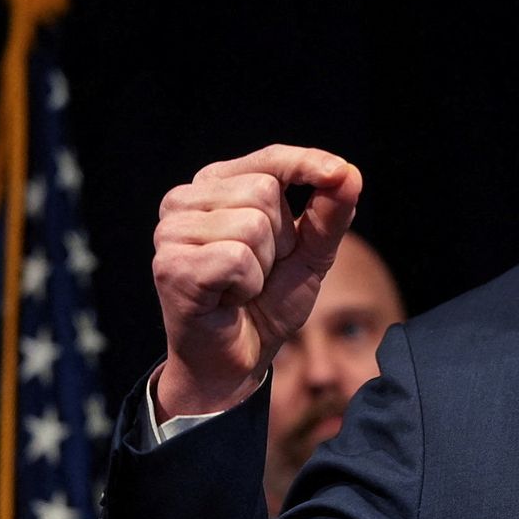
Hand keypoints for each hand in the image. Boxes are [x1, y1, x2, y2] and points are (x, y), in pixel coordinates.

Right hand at [150, 144, 361, 418]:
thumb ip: (329, 213)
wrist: (239, 360)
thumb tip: (348, 173)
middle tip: (259, 271)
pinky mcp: (170, 264)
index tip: (338, 173)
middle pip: (264, 191)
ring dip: (263, 266)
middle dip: (280, 239)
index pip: (270, 158)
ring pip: (251, 225)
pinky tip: (228, 299)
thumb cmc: (268, 301)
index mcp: (216, 185)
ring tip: (242, 286)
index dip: (307, 163)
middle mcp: (185, 199)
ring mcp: (171, 231)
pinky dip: (246, 285)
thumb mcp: (310, 252)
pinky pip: (236, 257)